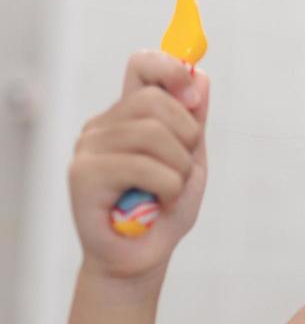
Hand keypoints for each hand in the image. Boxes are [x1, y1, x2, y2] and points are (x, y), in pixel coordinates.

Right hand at [68, 50, 209, 281]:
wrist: (142, 258)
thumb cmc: (164, 210)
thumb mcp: (190, 161)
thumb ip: (193, 121)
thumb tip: (201, 77)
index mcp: (129, 115)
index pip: (142, 65)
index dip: (171, 67)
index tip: (192, 95)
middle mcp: (104, 125)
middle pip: (156, 100)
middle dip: (187, 136)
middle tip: (182, 170)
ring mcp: (90, 147)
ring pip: (154, 133)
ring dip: (179, 168)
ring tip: (169, 191)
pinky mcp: (83, 173)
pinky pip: (144, 165)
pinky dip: (168, 187)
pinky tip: (157, 203)